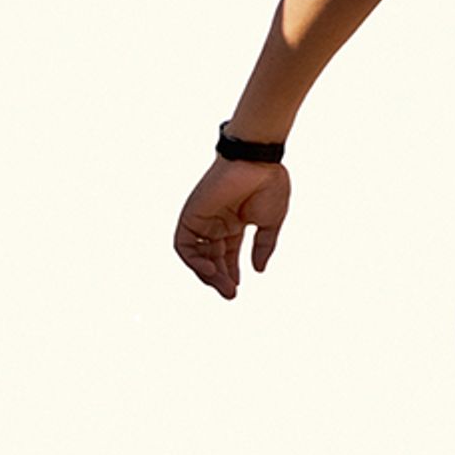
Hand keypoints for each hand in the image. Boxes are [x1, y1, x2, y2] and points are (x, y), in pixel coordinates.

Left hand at [174, 157, 290, 299]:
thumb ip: (263, 246)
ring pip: (198, 256)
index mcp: (234, 223)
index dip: (230, 273)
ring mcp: (203, 220)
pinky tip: (210, 270)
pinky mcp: (191, 215)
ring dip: (208, 274)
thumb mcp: (270, 223)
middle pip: (212, 259)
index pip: (227, 255)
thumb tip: (259, 270)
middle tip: (230, 293)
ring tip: (222, 285)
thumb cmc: (269, 185)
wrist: (257, 161)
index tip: (237, 289)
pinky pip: (184, 245)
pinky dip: (193, 261)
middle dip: (220, 278)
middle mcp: (216, 223)